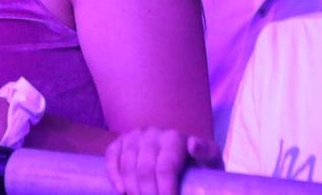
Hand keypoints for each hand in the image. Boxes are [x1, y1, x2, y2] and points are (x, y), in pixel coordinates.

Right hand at [105, 127, 219, 194]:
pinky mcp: (120, 141)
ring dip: (133, 189)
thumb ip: (206, 152)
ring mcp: (134, 136)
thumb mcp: (210, 159)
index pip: (165, 167)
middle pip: (144, 169)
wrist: (182, 158)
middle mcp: (152, 133)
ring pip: (127, 165)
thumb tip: (193, 145)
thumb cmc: (197, 164)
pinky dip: (113, 174)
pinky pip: (111, 156)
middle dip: (148, 194)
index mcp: (174, 138)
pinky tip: (121, 191)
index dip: (165, 190)